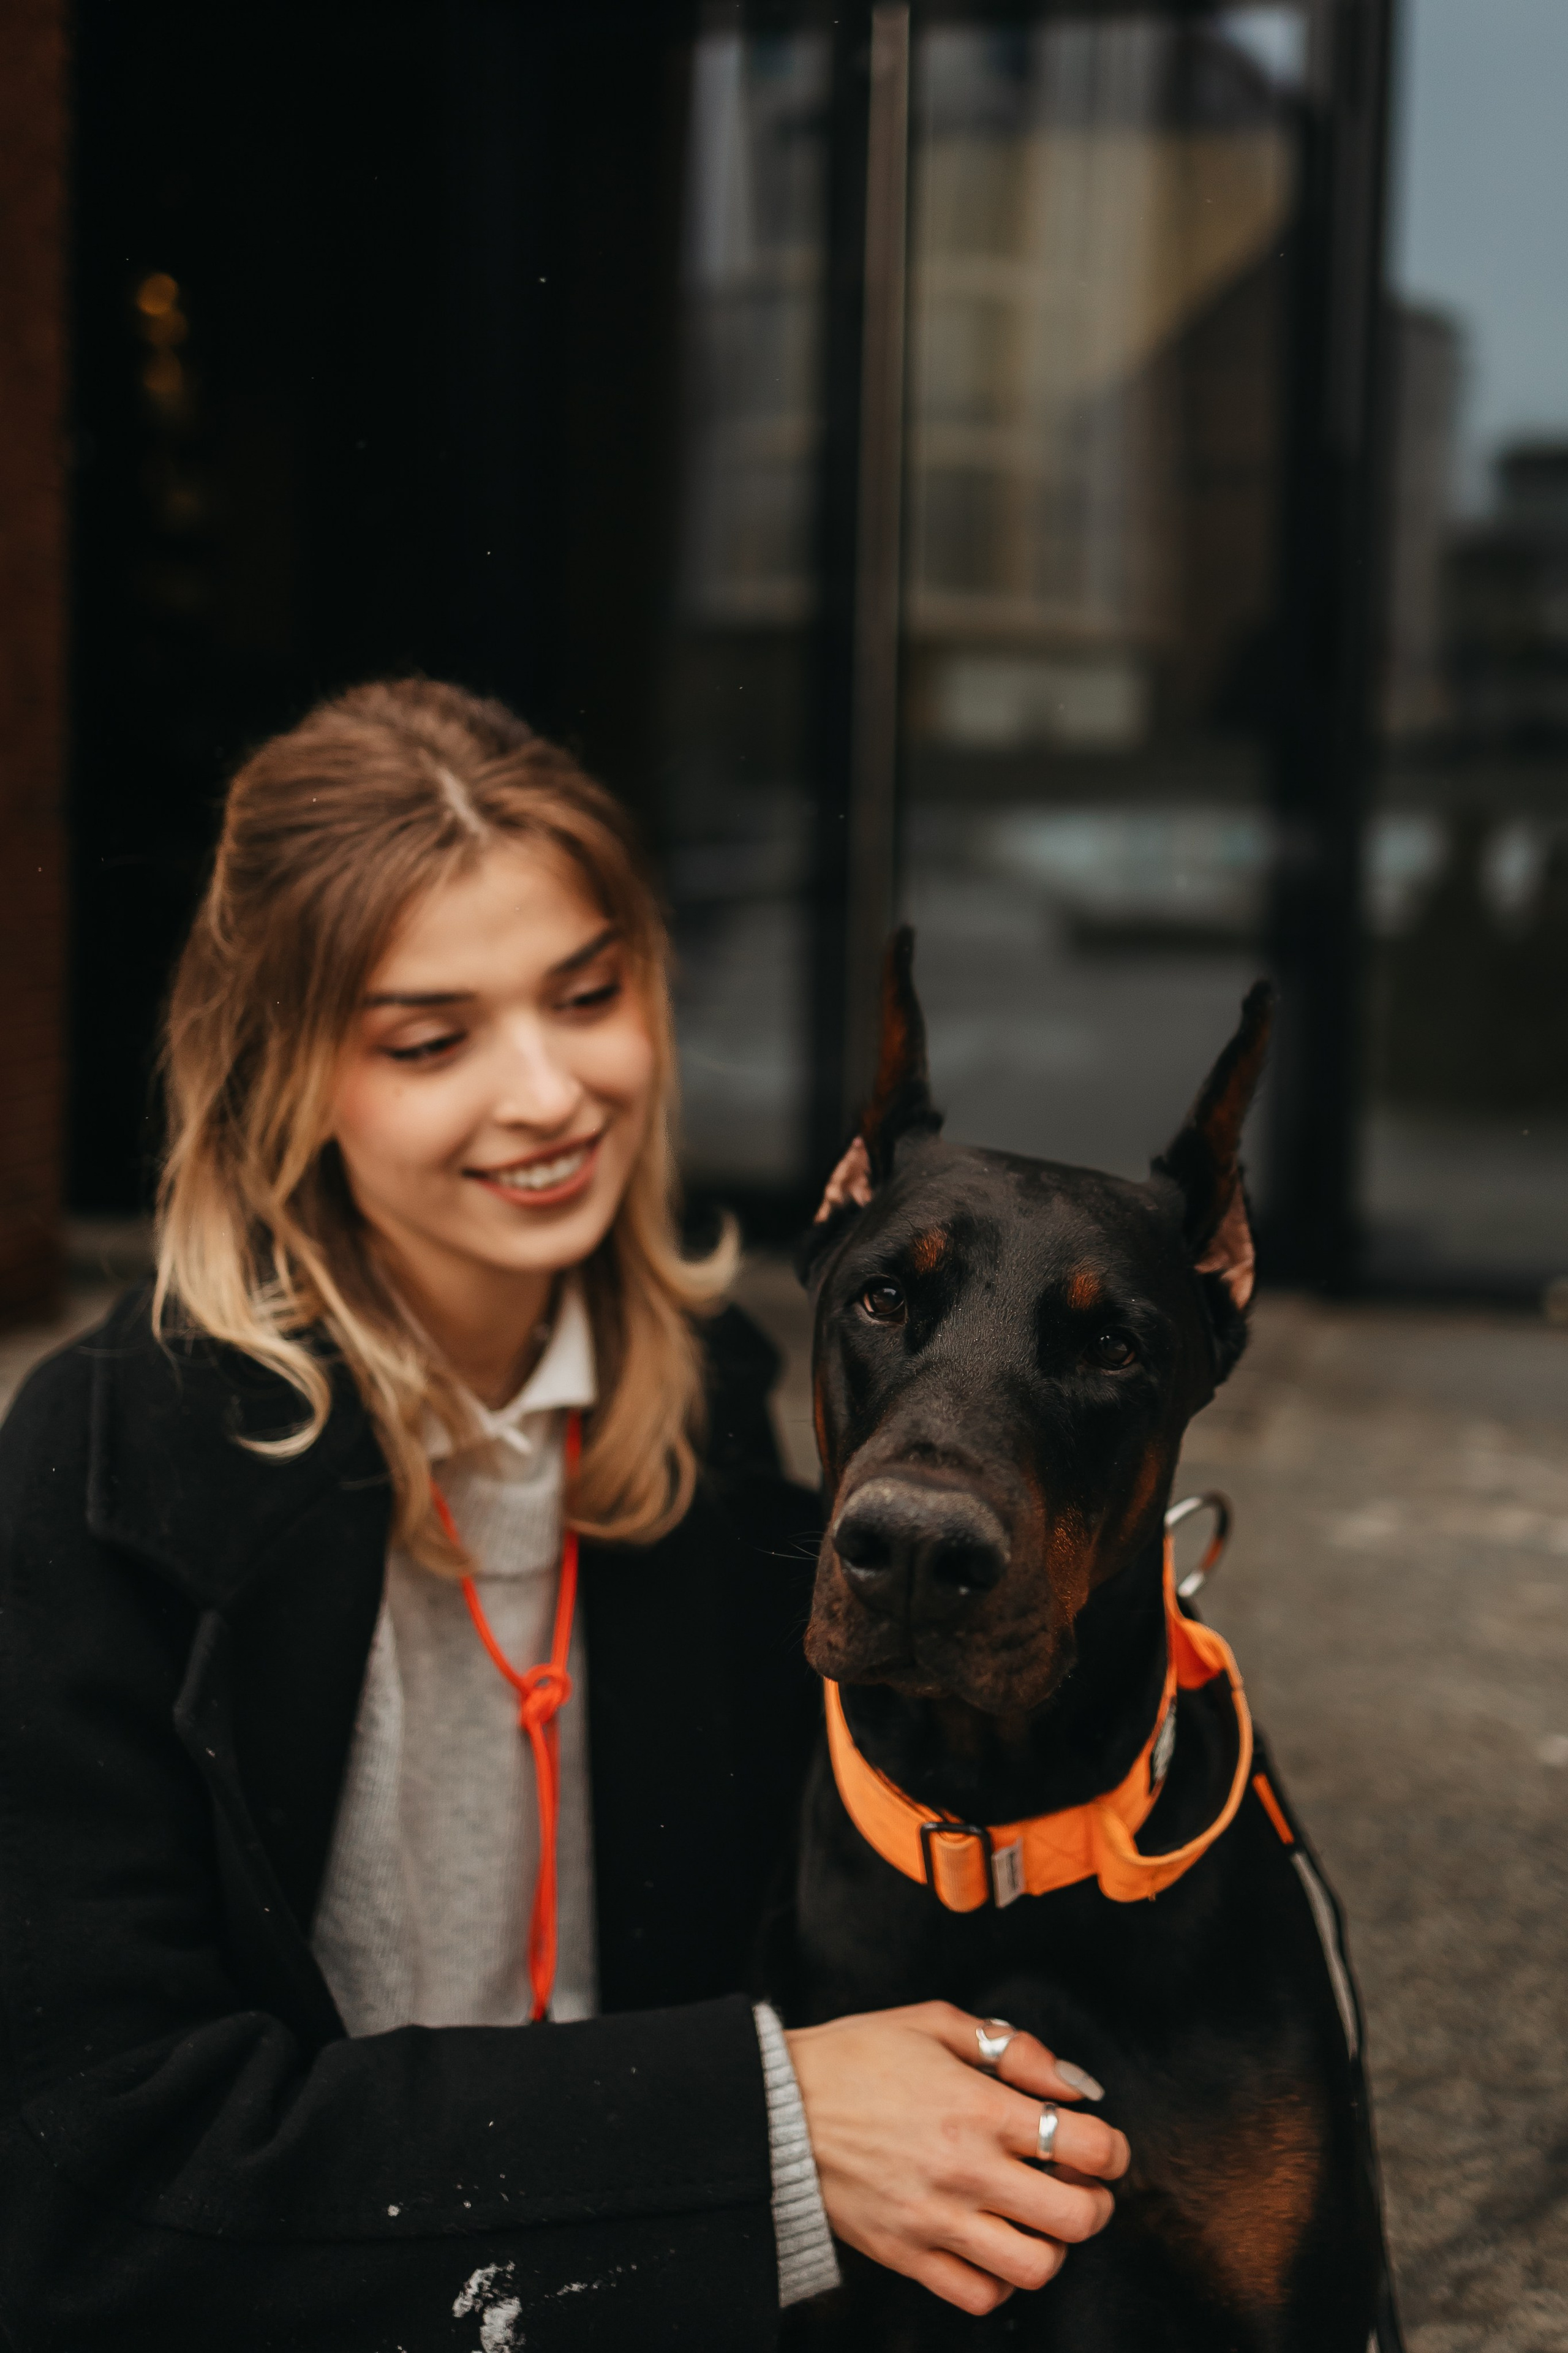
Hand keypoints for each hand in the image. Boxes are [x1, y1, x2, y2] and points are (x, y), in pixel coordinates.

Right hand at [786, 2002, 1127, 2316]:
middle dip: (1095, 2203)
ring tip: (1036, 2219)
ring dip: (1051, 2245)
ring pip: (1036, 2267)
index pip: (1088, 2146)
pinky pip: (979, 2296)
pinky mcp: (907, 2255)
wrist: (777, 2108)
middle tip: (1080, 2186)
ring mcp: (937, 2220)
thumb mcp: (935, 2022)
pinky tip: (991, 2244)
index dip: (1113, 2149)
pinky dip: (998, 2279)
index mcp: (979, 2107)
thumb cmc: (857, 2058)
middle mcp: (967, 2170)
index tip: (1102, 2146)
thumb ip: (1014, 2048)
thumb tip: (1074, 2085)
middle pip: (1077, 2218)